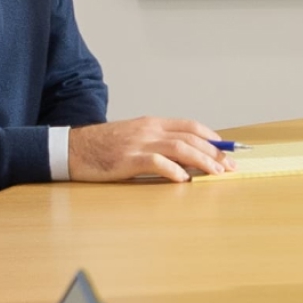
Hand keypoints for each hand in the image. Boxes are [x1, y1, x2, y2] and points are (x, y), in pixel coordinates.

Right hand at [69, 116, 233, 181]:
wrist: (73, 149)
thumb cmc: (104, 147)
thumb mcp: (134, 138)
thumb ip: (158, 144)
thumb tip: (186, 160)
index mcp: (152, 123)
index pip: (190, 126)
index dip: (212, 138)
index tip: (227, 150)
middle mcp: (149, 130)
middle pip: (190, 137)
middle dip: (214, 152)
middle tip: (229, 166)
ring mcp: (139, 143)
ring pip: (180, 148)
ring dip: (202, 160)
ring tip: (216, 173)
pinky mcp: (128, 160)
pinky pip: (157, 162)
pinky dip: (174, 170)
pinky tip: (184, 179)